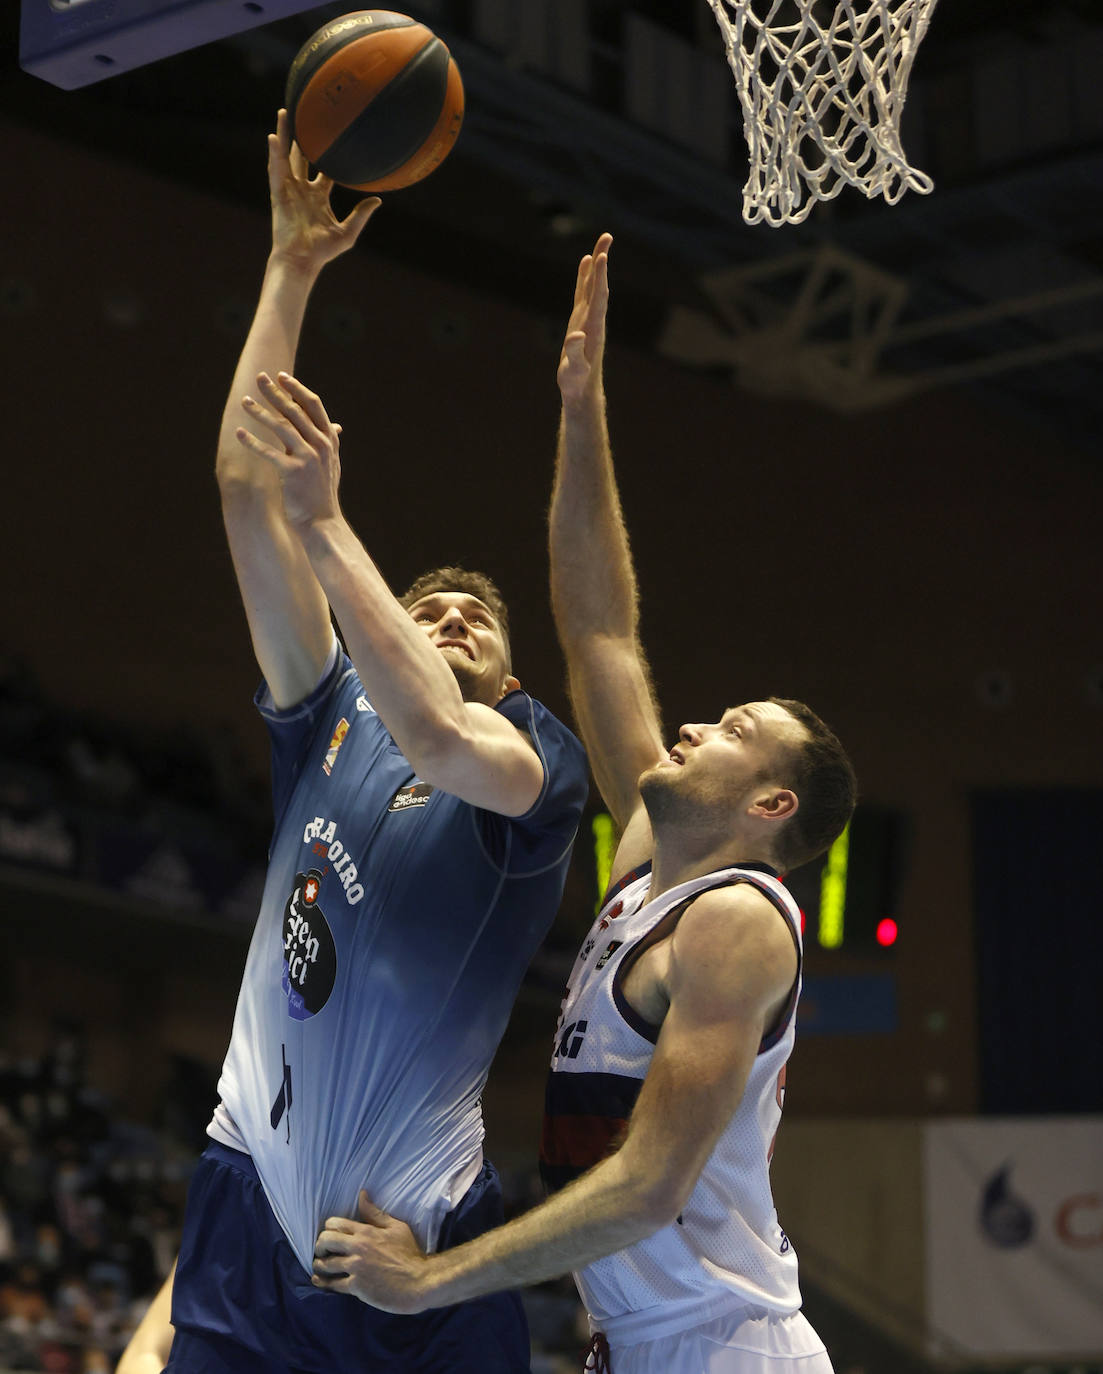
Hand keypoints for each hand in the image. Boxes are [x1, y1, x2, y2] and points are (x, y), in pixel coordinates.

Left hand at [237, 371, 343, 529]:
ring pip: (280, 427)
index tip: (282, 376)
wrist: (322, 521)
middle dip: (275, 393)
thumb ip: (329, 443)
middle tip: (259, 377)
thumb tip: (335, 427)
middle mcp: (320, 445)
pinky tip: (239, 433)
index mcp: (329, 440)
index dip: (297, 389)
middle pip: (294, 411)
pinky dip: (252, 442)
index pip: (313, 405)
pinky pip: (268, 452)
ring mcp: (307, 458)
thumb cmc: (322, 492)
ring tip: (244, 401)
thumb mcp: (331, 464)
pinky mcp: (292, 472)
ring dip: (260, 412)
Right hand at [268, 108, 380, 269]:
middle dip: (303, 136)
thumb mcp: (347, 232)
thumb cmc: (322, 251)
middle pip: (302, 157)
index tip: (334, 135)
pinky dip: (274, 153)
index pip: (324, 169)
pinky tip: (273, 137)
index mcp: (317, 197)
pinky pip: (275, 170)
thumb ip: (361, 215)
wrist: (302, 261)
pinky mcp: (278, 194)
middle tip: (306, 113)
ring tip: (284, 112)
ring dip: (284, 135)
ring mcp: (289, 190)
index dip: (328, 153)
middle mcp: (302, 190)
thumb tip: (377, 200)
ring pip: (286, 156)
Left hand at [312, 1192, 433, 1313]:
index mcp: (366, 1232)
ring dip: (319, 1265)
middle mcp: (358, 1248)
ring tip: (319, 1266)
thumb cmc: (410, 1254)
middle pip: (325, 1241)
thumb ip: (375, 1213)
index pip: (335, 1223)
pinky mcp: (356, 1287)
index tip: (330, 1235)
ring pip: (326, 1263)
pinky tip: (319, 1281)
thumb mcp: (396, 1227)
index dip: (328, 1228)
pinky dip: (323, 1283)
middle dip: (320, 1245)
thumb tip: (362, 1195)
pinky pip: (333, 1284)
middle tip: (322, 1251)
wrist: (419, 1282)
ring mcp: (356, 1267)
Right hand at [558, 232, 611, 408]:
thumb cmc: (576, 383)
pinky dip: (585, 277)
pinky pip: (584, 294)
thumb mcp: (573, 371)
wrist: (582, 391)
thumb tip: (576, 335)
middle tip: (607, 237)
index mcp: (592, 328)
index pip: (598, 297)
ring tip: (600, 244)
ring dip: (596, 265)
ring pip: (593, 287)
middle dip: (601, 262)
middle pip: (599, 285)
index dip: (599, 277)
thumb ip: (574, 354)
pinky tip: (586, 264)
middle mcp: (593, 319)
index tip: (601, 256)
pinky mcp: (581, 321)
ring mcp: (588, 318)